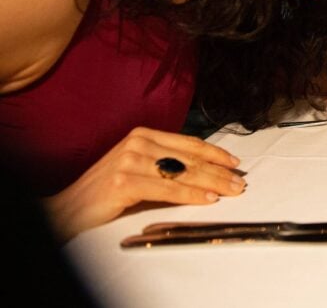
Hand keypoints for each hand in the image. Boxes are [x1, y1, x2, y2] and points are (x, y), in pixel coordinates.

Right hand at [44, 126, 244, 239]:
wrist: (69, 209)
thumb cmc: (107, 192)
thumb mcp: (139, 169)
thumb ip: (166, 165)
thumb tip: (206, 172)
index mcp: (143, 135)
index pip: (189, 143)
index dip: (215, 153)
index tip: (235, 163)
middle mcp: (138, 142)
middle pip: (190, 157)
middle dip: (219, 171)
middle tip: (240, 181)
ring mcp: (130, 160)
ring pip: (183, 172)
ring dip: (212, 183)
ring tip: (231, 190)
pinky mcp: (124, 181)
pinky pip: (168, 189)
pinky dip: (191, 195)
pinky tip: (208, 199)